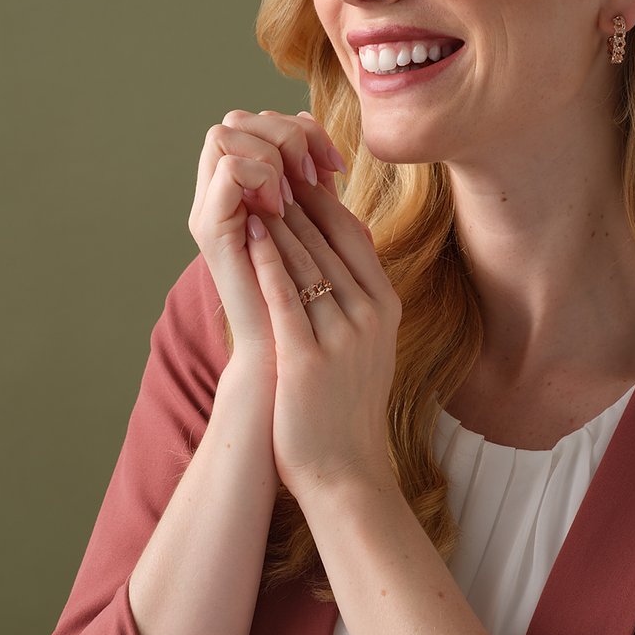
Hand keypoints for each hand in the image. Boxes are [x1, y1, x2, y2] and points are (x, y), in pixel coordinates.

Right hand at [188, 109, 346, 379]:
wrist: (283, 362)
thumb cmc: (306, 309)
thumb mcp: (319, 238)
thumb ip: (316, 194)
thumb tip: (322, 145)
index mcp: (245, 192)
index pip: (259, 122)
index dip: (299, 129)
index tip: (334, 162)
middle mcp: (220, 195)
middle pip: (237, 118)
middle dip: (285, 132)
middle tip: (317, 169)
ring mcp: (211, 210)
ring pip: (225, 133)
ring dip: (270, 150)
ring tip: (299, 185)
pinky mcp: (209, 230)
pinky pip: (226, 171)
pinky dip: (258, 174)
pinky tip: (282, 202)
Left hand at [242, 176, 400, 502]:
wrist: (345, 472)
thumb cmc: (346, 405)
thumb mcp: (365, 342)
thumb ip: (354, 295)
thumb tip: (331, 250)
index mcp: (384, 305)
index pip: (351, 234)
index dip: (320, 198)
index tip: (292, 171)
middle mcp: (369, 314)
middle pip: (327, 238)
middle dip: (293, 197)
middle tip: (265, 161)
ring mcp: (342, 336)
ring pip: (306, 260)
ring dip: (278, 218)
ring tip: (253, 185)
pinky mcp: (308, 359)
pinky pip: (287, 299)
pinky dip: (269, 262)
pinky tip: (251, 234)